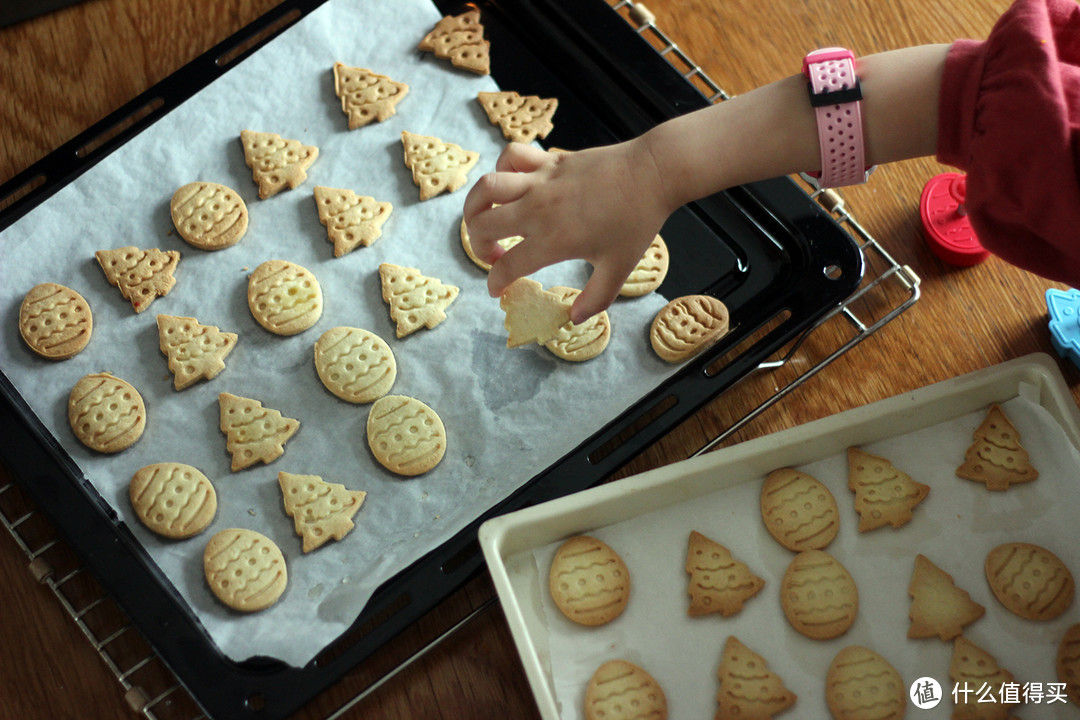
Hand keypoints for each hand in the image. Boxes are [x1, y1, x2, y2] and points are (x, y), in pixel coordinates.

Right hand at [462, 139, 671, 323]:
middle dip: (478, 246)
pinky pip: (512, 158)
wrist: (651, 174)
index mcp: (552, 241)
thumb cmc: (636, 222)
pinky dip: (502, 169)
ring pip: (486, 188)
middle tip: (494, 254)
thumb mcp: (619, 269)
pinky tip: (512, 183)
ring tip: (481, 218)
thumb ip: (595, 299)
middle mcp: (537, 210)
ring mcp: (540, 182)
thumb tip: (574, 319)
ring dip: (474, 206)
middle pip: (483, 226)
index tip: (497, 289)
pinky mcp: (549, 160)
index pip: (506, 267)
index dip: (495, 282)